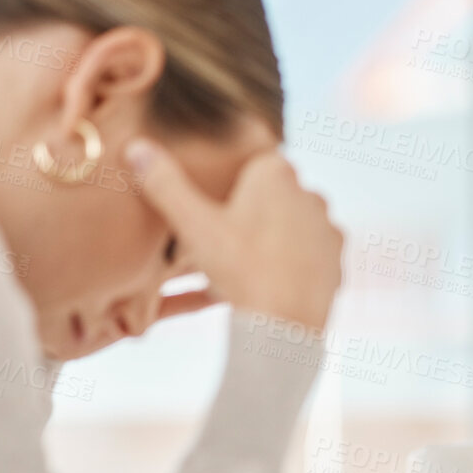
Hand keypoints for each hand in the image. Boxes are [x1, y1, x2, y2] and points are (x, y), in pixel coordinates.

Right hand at [130, 139, 342, 330]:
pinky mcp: (338, 259)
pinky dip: (292, 264)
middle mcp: (311, 191)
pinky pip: (308, 254)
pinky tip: (271, 281)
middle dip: (249, 215)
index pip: (248, 168)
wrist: (283, 326)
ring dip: (272, 239)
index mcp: (276, 172)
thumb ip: (165, 184)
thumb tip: (135, 146)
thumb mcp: (193, 226)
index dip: (228, 193)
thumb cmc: (239, 270)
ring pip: (290, 225)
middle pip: (269, 198)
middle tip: (225, 246)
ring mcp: (328, 226)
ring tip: (246, 267)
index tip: (215, 218)